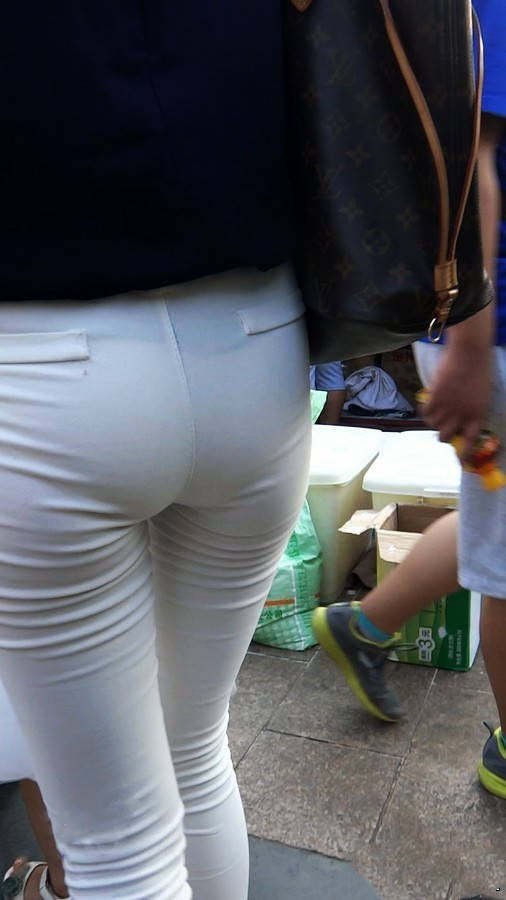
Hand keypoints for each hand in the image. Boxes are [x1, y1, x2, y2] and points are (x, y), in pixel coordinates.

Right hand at [422, 342, 491, 457]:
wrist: (470, 354)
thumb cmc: (480, 370)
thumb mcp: (482, 395)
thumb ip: (471, 409)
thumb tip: (460, 418)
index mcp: (477, 415)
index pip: (470, 440)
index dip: (464, 452)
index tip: (460, 459)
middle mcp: (461, 415)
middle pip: (446, 435)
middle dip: (443, 433)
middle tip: (442, 427)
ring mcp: (447, 407)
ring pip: (433, 424)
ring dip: (433, 420)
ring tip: (434, 413)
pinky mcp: (435, 398)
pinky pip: (425, 411)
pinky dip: (425, 409)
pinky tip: (427, 404)